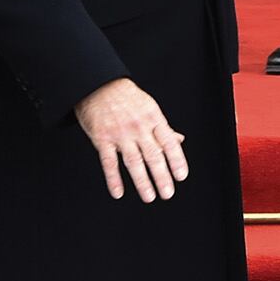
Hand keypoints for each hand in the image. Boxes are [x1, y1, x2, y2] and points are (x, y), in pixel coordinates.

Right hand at [74, 78, 187, 202]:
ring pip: (133, 161)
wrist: (98, 83)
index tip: (181, 176)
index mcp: (153, 119)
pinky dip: (113, 179)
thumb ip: (163, 127)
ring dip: (142, 181)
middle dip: (162, 176)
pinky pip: (108, 162)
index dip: (176, 160)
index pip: (169, 142)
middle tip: (168, 193)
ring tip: (149, 197)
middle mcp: (138, 127)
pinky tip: (118, 192)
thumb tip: (180, 140)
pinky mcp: (102, 138)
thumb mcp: (149, 107)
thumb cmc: (126, 97)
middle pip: (153, 155)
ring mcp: (120, 133)